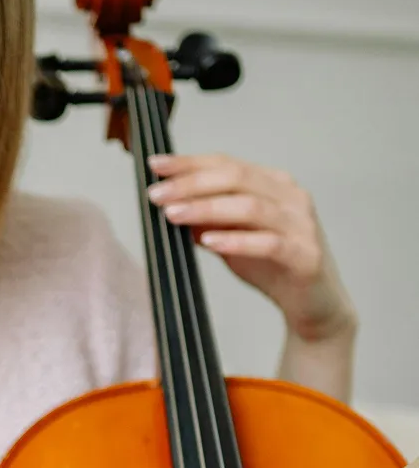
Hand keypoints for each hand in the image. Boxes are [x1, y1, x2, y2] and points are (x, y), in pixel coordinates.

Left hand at [145, 154, 356, 345]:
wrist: (312, 305)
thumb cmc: (272, 267)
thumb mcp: (232, 239)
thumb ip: (208, 221)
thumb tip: (171, 204)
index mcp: (274, 184)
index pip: (227, 164)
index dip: (190, 163)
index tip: (155, 166)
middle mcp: (290, 197)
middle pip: (236, 179)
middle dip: (191, 184)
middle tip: (156, 194)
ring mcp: (301, 224)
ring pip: (250, 207)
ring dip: (207, 209)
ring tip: (173, 215)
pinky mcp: (306, 255)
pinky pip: (269, 243)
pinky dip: (237, 241)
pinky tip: (209, 243)